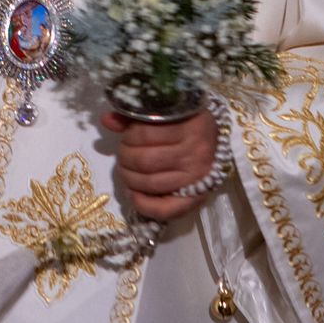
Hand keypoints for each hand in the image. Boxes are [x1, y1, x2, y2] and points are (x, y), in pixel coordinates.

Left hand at [101, 108, 219, 221]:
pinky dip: (143, 204)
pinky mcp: (196, 198)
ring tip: (127, 171)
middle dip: (125, 158)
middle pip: (145, 160)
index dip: (128, 137)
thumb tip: (107, 120)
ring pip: (150, 183)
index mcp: (189, 123)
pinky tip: (135, 194)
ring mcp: (197, 176)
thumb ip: (136, 116)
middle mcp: (196, 151)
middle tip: (124, 155)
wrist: (216, 142)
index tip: (127, 137)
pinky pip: (164, 210)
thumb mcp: (165, 113)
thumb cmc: (187, 124)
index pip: (144, 134)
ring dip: (129, 179)